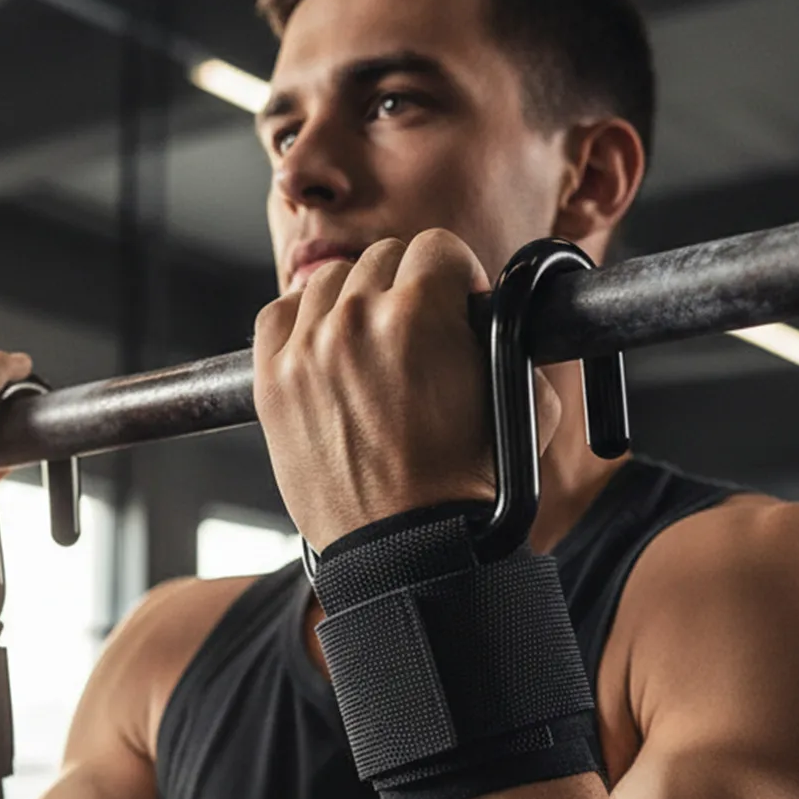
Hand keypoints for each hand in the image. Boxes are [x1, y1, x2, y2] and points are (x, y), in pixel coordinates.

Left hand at [252, 230, 560, 552]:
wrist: (408, 551)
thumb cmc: (469, 489)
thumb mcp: (526, 404)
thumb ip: (512, 343)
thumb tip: (502, 317)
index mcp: (421, 312)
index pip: (437, 247)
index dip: (456, 277)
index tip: (458, 305)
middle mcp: (356, 319)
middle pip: (382, 259)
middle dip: (407, 287)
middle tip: (418, 333)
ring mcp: (306, 350)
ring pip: (327, 282)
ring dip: (354, 301)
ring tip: (371, 346)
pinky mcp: (272, 384)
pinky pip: (278, 316)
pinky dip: (301, 322)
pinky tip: (325, 348)